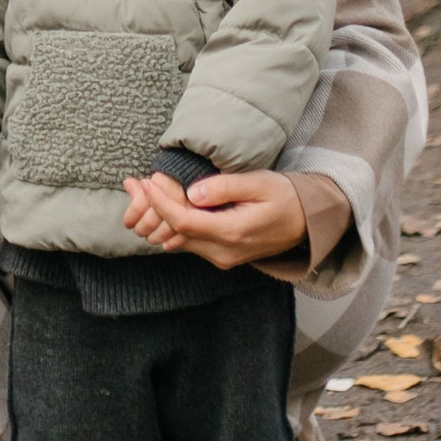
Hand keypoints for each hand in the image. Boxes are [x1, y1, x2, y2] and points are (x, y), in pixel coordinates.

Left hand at [120, 167, 315, 265]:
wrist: (307, 223)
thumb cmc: (285, 197)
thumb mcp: (259, 183)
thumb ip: (225, 188)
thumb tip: (192, 193)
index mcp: (233, 233)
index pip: (184, 221)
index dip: (161, 202)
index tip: (146, 182)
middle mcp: (224, 252)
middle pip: (176, 233)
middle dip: (152, 208)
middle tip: (134, 184)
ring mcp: (222, 258)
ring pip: (180, 240)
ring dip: (160, 217)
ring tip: (143, 190)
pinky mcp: (222, 256)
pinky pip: (190, 242)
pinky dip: (175, 224)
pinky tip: (165, 204)